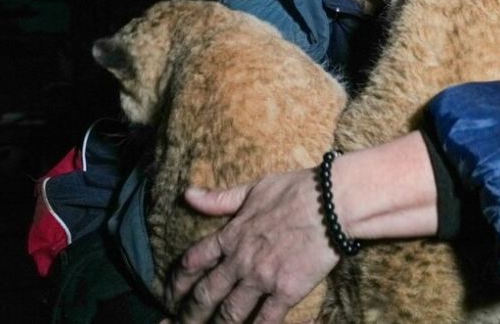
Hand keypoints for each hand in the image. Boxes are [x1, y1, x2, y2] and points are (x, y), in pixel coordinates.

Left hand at [167, 168, 339, 322]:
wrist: (330, 202)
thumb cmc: (295, 190)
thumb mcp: (253, 189)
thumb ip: (220, 199)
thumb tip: (188, 194)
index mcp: (231, 235)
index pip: (194, 260)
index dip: (179, 279)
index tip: (170, 292)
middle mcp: (240, 260)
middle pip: (206, 293)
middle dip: (190, 312)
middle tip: (178, 322)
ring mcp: (262, 278)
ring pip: (230, 312)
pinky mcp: (286, 291)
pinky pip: (265, 320)